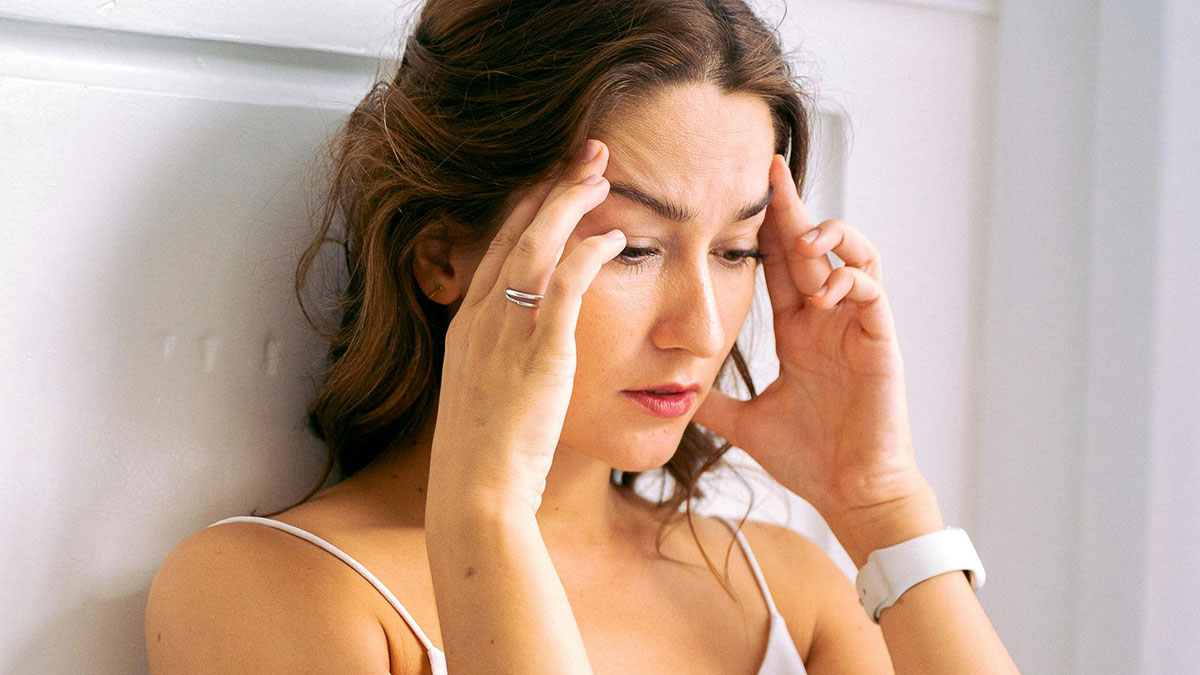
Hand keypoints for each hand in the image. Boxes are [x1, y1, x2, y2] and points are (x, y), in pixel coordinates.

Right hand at [427, 140, 624, 515]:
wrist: (474, 495)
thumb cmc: (484, 459)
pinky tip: (614, 235)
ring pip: (535, 246)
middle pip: (512, 233)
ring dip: (569, 204)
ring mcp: (505, 334)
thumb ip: (502, 365)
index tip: (551, 183)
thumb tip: (523, 358)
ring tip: (601, 174)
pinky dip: (588, 255)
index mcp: (466, 328)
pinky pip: (563, 288)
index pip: (495, 250)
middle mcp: (479, 320)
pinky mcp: (538, 355)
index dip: (525, 210)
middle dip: (549, 188)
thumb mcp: (483, 399)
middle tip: (584, 155)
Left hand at [692, 154, 927, 519]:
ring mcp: (855, 327)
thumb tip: (669, 394)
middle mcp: (826, 320)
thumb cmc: (809, 458)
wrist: (850, 493)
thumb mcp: (745, 422)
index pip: (778, 265)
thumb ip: (714, 403)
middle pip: (812, 247)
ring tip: (802, 235)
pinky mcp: (880, 342)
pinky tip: (822, 293)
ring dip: (831, 236)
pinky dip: (848, 281)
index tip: (739, 193)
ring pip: (854, 256)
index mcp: (797, 331)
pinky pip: (871, 292)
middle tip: (770, 169)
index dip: (763, 228)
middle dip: (793, 208)